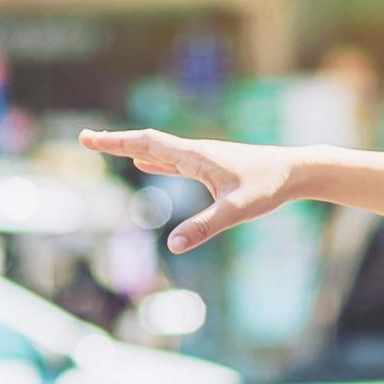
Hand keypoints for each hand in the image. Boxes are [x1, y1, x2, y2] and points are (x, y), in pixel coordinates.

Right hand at [78, 127, 308, 252]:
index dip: (115, 142)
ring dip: (132, 148)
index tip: (87, 137)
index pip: (146, 144)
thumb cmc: (270, 187)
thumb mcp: (237, 210)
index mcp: (196, 156)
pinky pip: (175, 160)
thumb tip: (174, 246)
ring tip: (110, 147)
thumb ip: (205, 227)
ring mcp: (205, 159)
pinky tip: (147, 163)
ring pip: (160, 150)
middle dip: (115, 142)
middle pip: (147, 143)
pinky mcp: (214, 167)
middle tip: (85, 138)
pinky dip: (156, 159)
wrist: (298, 171)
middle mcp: (196, 152)